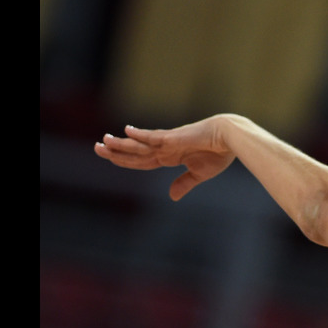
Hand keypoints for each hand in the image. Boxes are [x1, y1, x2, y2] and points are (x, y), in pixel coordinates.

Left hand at [93, 116, 235, 200]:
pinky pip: (155, 136)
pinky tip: (127, 130)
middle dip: (116, 151)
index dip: (125, 161)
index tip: (110, 158)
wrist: (231, 139)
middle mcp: (165, 148)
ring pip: (140, 145)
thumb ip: (184, 183)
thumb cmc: (218, 153)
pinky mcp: (175, 138)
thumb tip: (171, 196)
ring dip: (122, 144)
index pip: (142, 161)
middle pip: (135, 152)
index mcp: (170, 157)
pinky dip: (141, 134)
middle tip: (96, 148)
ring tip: (104, 141)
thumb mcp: (200, 174)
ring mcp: (169, 142)